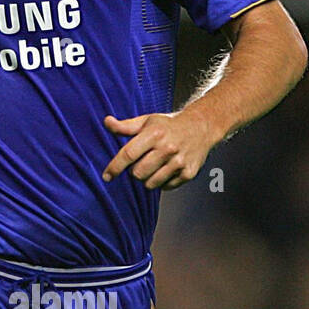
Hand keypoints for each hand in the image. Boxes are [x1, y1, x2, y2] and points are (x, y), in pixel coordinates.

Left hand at [101, 110, 217, 190]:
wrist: (202, 127)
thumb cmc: (168, 125)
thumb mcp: (146, 121)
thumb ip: (125, 126)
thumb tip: (106, 122)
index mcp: (154, 134)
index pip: (128, 154)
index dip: (115, 167)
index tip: (106, 177)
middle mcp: (168, 148)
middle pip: (138, 173)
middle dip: (133, 171)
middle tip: (140, 162)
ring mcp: (179, 162)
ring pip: (150, 183)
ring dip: (146, 178)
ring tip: (153, 166)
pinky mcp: (188, 173)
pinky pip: (165, 187)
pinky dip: (161, 182)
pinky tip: (166, 169)